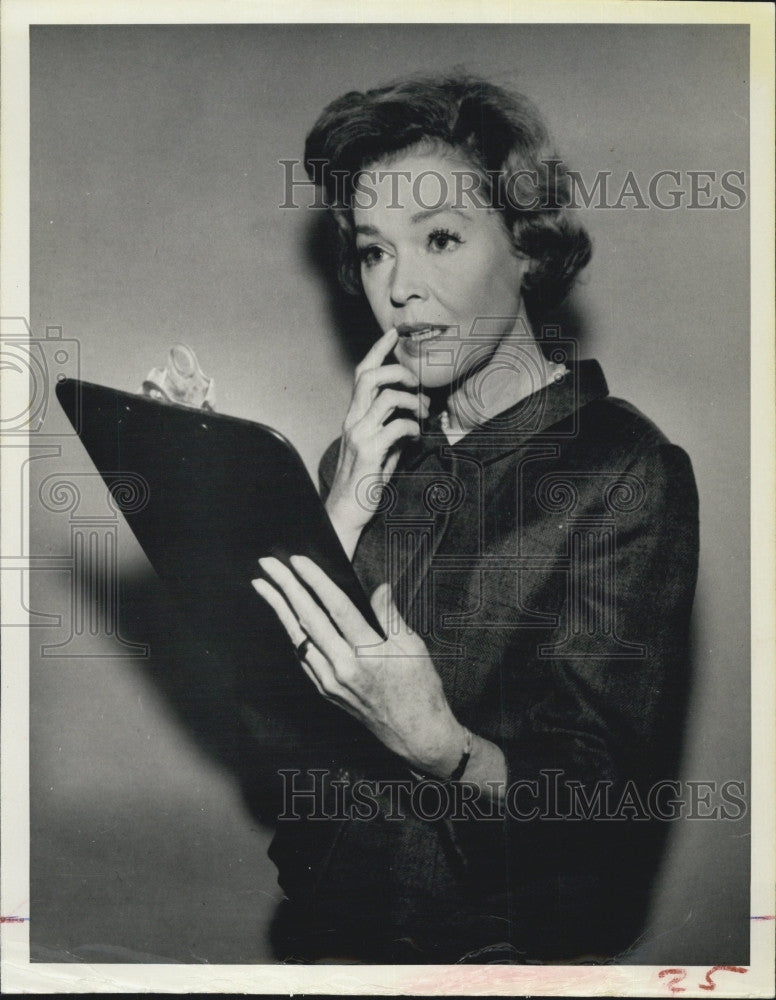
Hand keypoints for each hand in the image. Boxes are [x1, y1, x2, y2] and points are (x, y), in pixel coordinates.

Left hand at [252, 555, 463, 776]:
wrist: (415, 734)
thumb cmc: (420, 690)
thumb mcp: (413, 648)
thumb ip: (391, 616)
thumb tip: (380, 588)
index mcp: (367, 654)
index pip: (335, 607)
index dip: (315, 581)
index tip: (298, 561)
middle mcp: (342, 668)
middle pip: (308, 619)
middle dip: (285, 588)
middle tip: (268, 564)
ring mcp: (330, 682)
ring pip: (298, 637)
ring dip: (279, 609)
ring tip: (263, 586)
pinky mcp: (326, 691)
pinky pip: (303, 657)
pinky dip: (292, 633)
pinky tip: (284, 618)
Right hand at [325, 327, 429, 556]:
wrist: (345, 512)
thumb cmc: (363, 482)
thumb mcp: (379, 450)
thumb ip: (392, 432)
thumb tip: (414, 420)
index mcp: (353, 416)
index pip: (362, 374)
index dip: (378, 350)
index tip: (393, 333)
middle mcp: (352, 421)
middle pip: (371, 376)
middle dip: (399, 371)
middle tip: (418, 384)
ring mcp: (359, 435)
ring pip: (388, 397)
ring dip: (413, 401)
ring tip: (424, 414)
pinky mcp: (370, 451)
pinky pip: (397, 426)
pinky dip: (413, 428)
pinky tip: (417, 438)